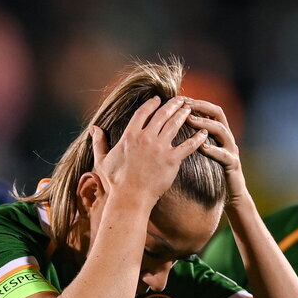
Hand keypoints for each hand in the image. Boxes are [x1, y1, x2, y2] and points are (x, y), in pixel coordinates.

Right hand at [91, 96, 207, 203]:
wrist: (130, 198)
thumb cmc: (115, 182)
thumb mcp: (103, 160)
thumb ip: (99, 142)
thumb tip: (94, 128)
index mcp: (130, 135)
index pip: (143, 113)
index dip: (151, 104)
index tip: (158, 99)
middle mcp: (146, 138)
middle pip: (162, 115)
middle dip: (172, 105)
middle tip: (180, 99)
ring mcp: (160, 148)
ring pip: (175, 125)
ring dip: (183, 115)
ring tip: (190, 109)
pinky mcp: (172, 160)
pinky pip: (188, 146)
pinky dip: (197, 138)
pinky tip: (204, 132)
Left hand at [186, 99, 249, 205]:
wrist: (230, 191)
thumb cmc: (211, 169)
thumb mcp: (202, 150)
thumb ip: (194, 138)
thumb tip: (172, 127)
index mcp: (218, 132)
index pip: (209, 109)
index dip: (197, 102)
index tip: (182, 98)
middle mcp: (226, 136)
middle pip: (218, 113)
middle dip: (202, 107)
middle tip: (186, 104)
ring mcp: (231, 149)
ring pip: (221, 130)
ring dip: (205, 123)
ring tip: (190, 120)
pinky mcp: (233, 164)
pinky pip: (224, 155)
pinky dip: (213, 150)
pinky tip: (202, 147)